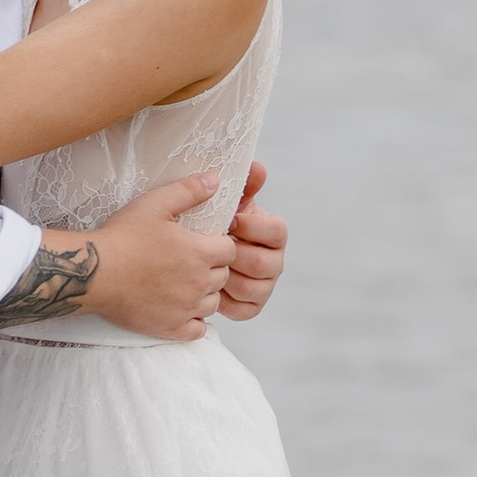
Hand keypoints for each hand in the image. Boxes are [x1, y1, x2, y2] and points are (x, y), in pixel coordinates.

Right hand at [81, 176, 232, 343]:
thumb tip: (214, 181)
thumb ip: (188, 190)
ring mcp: (185, 308)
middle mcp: (197, 283)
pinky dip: (195, 321)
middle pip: (223, 277)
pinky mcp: (170, 327)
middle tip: (191, 261)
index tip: (204, 243)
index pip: (230, 250)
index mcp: (198, 253)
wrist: (95, 273)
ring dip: (205, 293)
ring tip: (186, 284)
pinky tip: (182, 309)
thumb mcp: (155, 204)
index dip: (220, 245)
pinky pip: (198, 329)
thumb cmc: (122, 238)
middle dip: (213, 268)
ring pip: (213, 303)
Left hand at [218, 160, 285, 321]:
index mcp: (275, 234)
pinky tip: (206, 286)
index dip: (252, 227)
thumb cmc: (216, 223)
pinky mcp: (251, 307)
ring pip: (251, 287)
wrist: (198, 253)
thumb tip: (257, 167)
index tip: (229, 221)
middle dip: (235, 255)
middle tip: (212, 247)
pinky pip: (241, 309)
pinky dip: (222, 299)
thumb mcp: (228, 203)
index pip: (277, 231)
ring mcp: (265, 286)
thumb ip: (244, 186)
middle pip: (264, 263)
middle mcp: (275, 261)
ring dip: (225, 277)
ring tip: (206, 266)